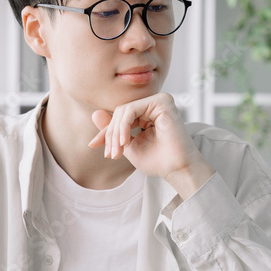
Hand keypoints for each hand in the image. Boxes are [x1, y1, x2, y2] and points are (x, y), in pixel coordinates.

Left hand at [88, 92, 214, 199]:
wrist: (177, 169)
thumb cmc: (158, 160)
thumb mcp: (128, 144)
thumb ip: (113, 130)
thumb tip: (94, 113)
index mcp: (148, 112)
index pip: (120, 116)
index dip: (106, 132)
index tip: (93, 145)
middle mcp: (154, 104)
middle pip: (120, 112)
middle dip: (110, 134)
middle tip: (111, 154)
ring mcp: (159, 100)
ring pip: (123, 111)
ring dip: (115, 133)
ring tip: (117, 151)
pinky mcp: (161, 101)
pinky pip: (131, 110)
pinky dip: (123, 126)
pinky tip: (124, 141)